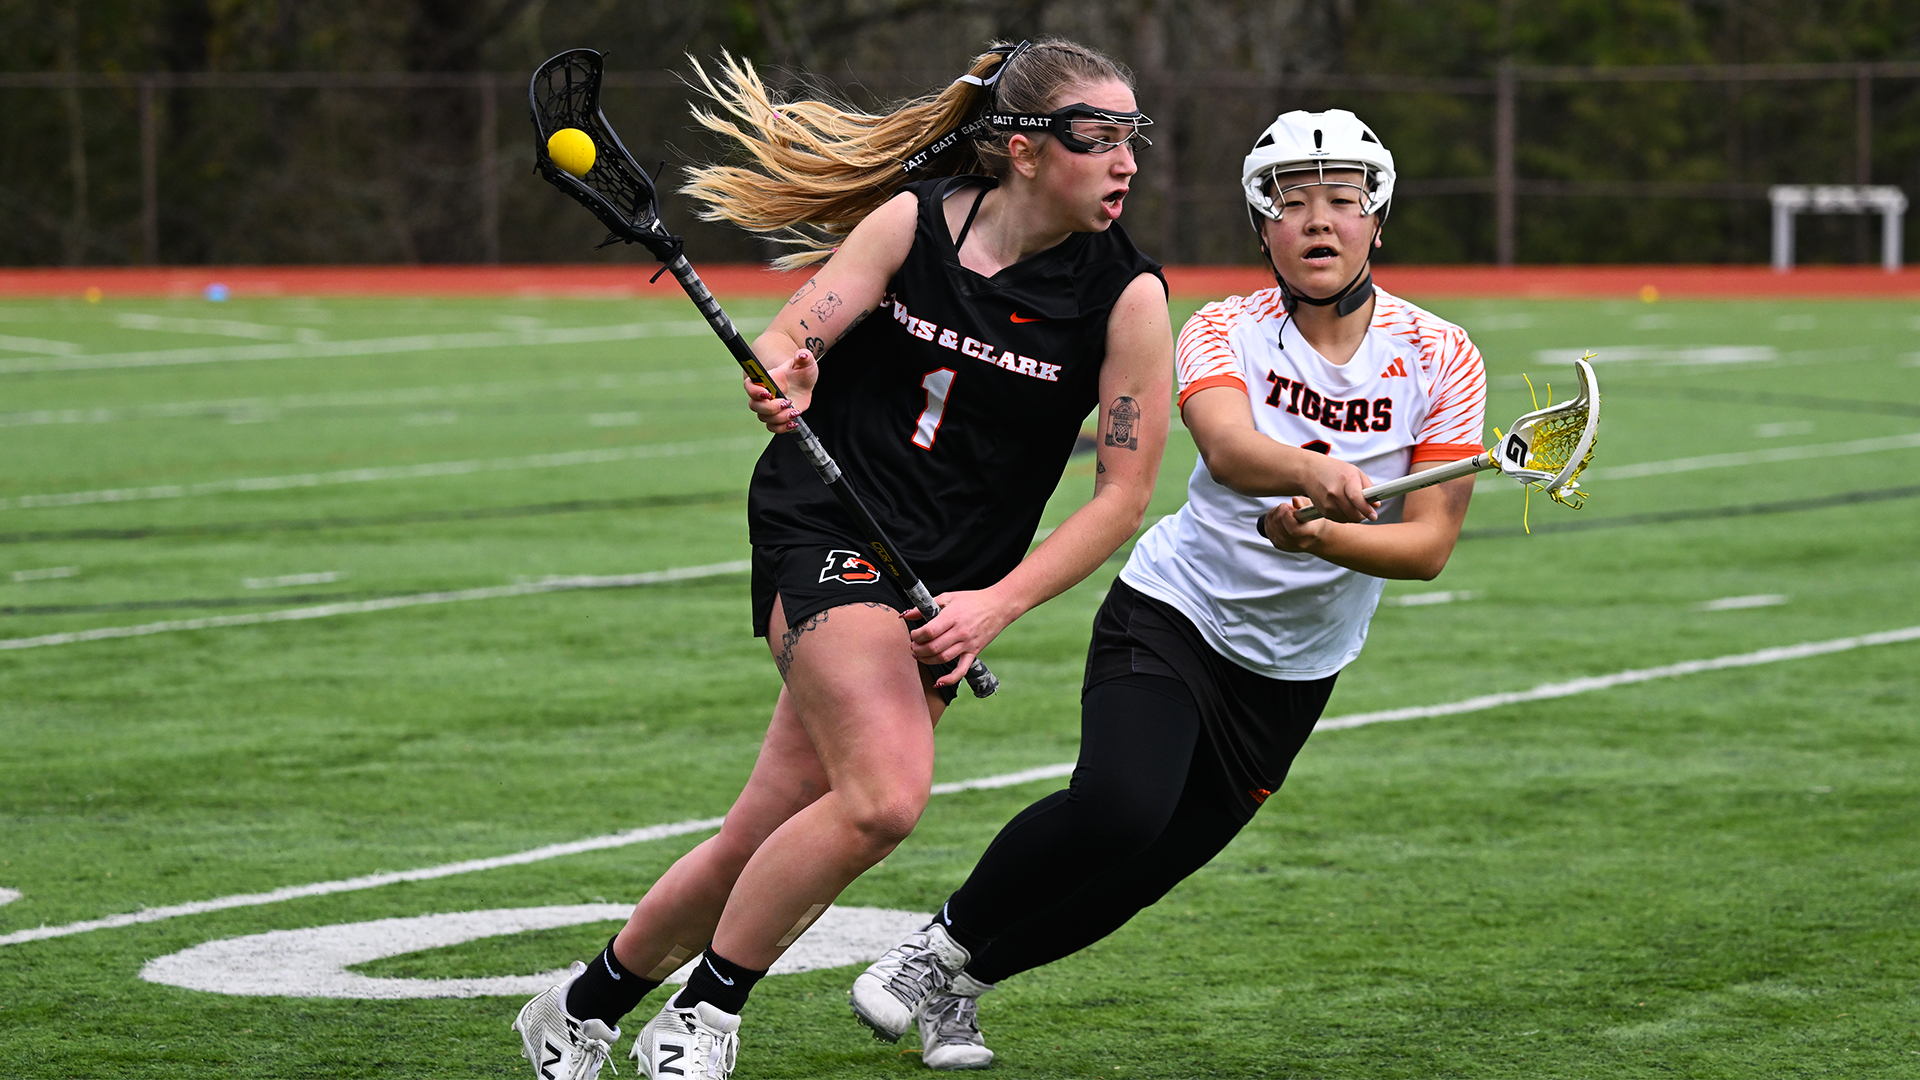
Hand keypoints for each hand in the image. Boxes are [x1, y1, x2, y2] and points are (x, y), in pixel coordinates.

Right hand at [744, 346, 818, 432]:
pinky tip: (794, 423)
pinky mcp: (777, 417)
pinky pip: (773, 428)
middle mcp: (763, 395)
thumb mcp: (804, 361)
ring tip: (795, 412)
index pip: (749, 386)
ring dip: (779, 418)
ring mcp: (769, 408)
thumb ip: (803, 357)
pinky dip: (782, 428)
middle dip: (771, 408)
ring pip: (764, 418)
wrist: (803, 381)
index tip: (768, 393)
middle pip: (755, 406)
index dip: (754, 392)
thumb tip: (802, 355)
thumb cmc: (800, 370)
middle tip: (787, 402)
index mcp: (765, 380)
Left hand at [901, 588, 1018, 687]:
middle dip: (918, 649)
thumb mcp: (948, 597)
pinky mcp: (974, 652)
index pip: (929, 632)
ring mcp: (967, 644)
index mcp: (952, 617)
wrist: (998, 606)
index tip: (913, 635)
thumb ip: (925, 607)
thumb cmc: (973, 600)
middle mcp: (960, 632)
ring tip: (920, 656)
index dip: (916, 636)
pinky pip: (961, 670)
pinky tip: (939, 682)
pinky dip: (950, 679)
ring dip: (927, 660)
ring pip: (943, 659)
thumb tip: (906, 615)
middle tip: (914, 646)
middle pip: (933, 647)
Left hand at [1262, 497, 1332, 552]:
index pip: (1292, 528)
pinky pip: (1267, 528)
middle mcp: (1297, 542)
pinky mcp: (1278, 544)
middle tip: (1289, 508)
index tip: (1292, 508)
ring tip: (1286, 513)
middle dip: (1280, 510)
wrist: (1315, 538)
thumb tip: (1295, 500)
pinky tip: (1280, 518)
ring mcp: (1286, 545)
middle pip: (1277, 523)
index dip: (1288, 514)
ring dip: (1275, 513)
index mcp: (1309, 533)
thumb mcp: (1314, 509)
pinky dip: (1270, 519)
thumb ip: (1304, 503)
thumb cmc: (1315, 523)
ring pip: (1269, 524)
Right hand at [1296, 453, 1377, 523]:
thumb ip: (1369, 487)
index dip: (1366, 509)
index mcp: (1345, 480)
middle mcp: (1334, 493)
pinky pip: (1340, 520)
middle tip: (1368, 511)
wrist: (1310, 472)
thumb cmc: (1335, 471)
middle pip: (1353, 513)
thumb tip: (1376, 505)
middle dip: (1363, 515)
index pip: (1356, 498)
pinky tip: (1344, 506)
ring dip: (1354, 516)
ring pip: (1348, 519)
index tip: (1374, 516)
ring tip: (1354, 505)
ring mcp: (1327, 503)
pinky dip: (1345, 516)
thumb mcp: (1355, 472)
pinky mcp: (1323, 511)